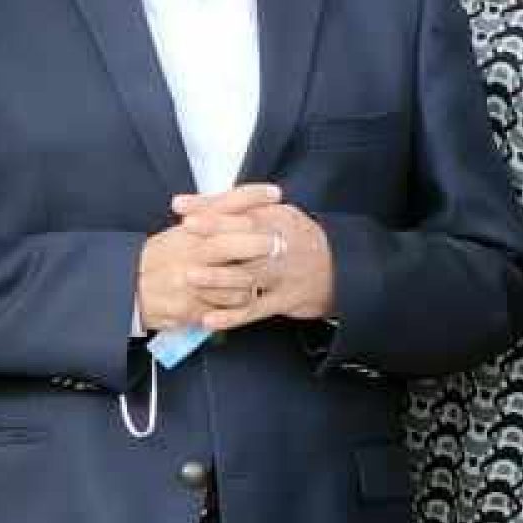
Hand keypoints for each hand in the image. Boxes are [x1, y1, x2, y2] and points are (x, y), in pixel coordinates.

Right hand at [138, 182, 283, 329]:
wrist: (130, 289)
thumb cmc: (161, 258)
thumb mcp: (181, 231)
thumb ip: (208, 217)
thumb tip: (245, 203)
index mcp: (189, 230)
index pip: (222, 206)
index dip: (251, 197)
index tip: (275, 193)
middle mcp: (188, 253)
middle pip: (229, 243)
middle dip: (259, 243)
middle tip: (280, 242)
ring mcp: (189, 281)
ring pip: (234, 281)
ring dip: (252, 280)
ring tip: (261, 278)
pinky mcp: (191, 308)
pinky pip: (226, 308)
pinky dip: (238, 304)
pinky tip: (243, 299)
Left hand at [173, 183, 337, 329]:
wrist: (339, 269)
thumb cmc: (294, 238)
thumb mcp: (271, 213)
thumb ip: (229, 206)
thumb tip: (183, 203)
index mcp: (276, 219)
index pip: (243, 213)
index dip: (214, 213)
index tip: (186, 214)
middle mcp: (281, 245)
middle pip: (247, 240)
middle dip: (215, 239)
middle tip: (185, 240)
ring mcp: (283, 274)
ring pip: (249, 276)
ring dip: (219, 278)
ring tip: (191, 277)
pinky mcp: (286, 301)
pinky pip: (257, 310)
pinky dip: (232, 316)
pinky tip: (210, 319)